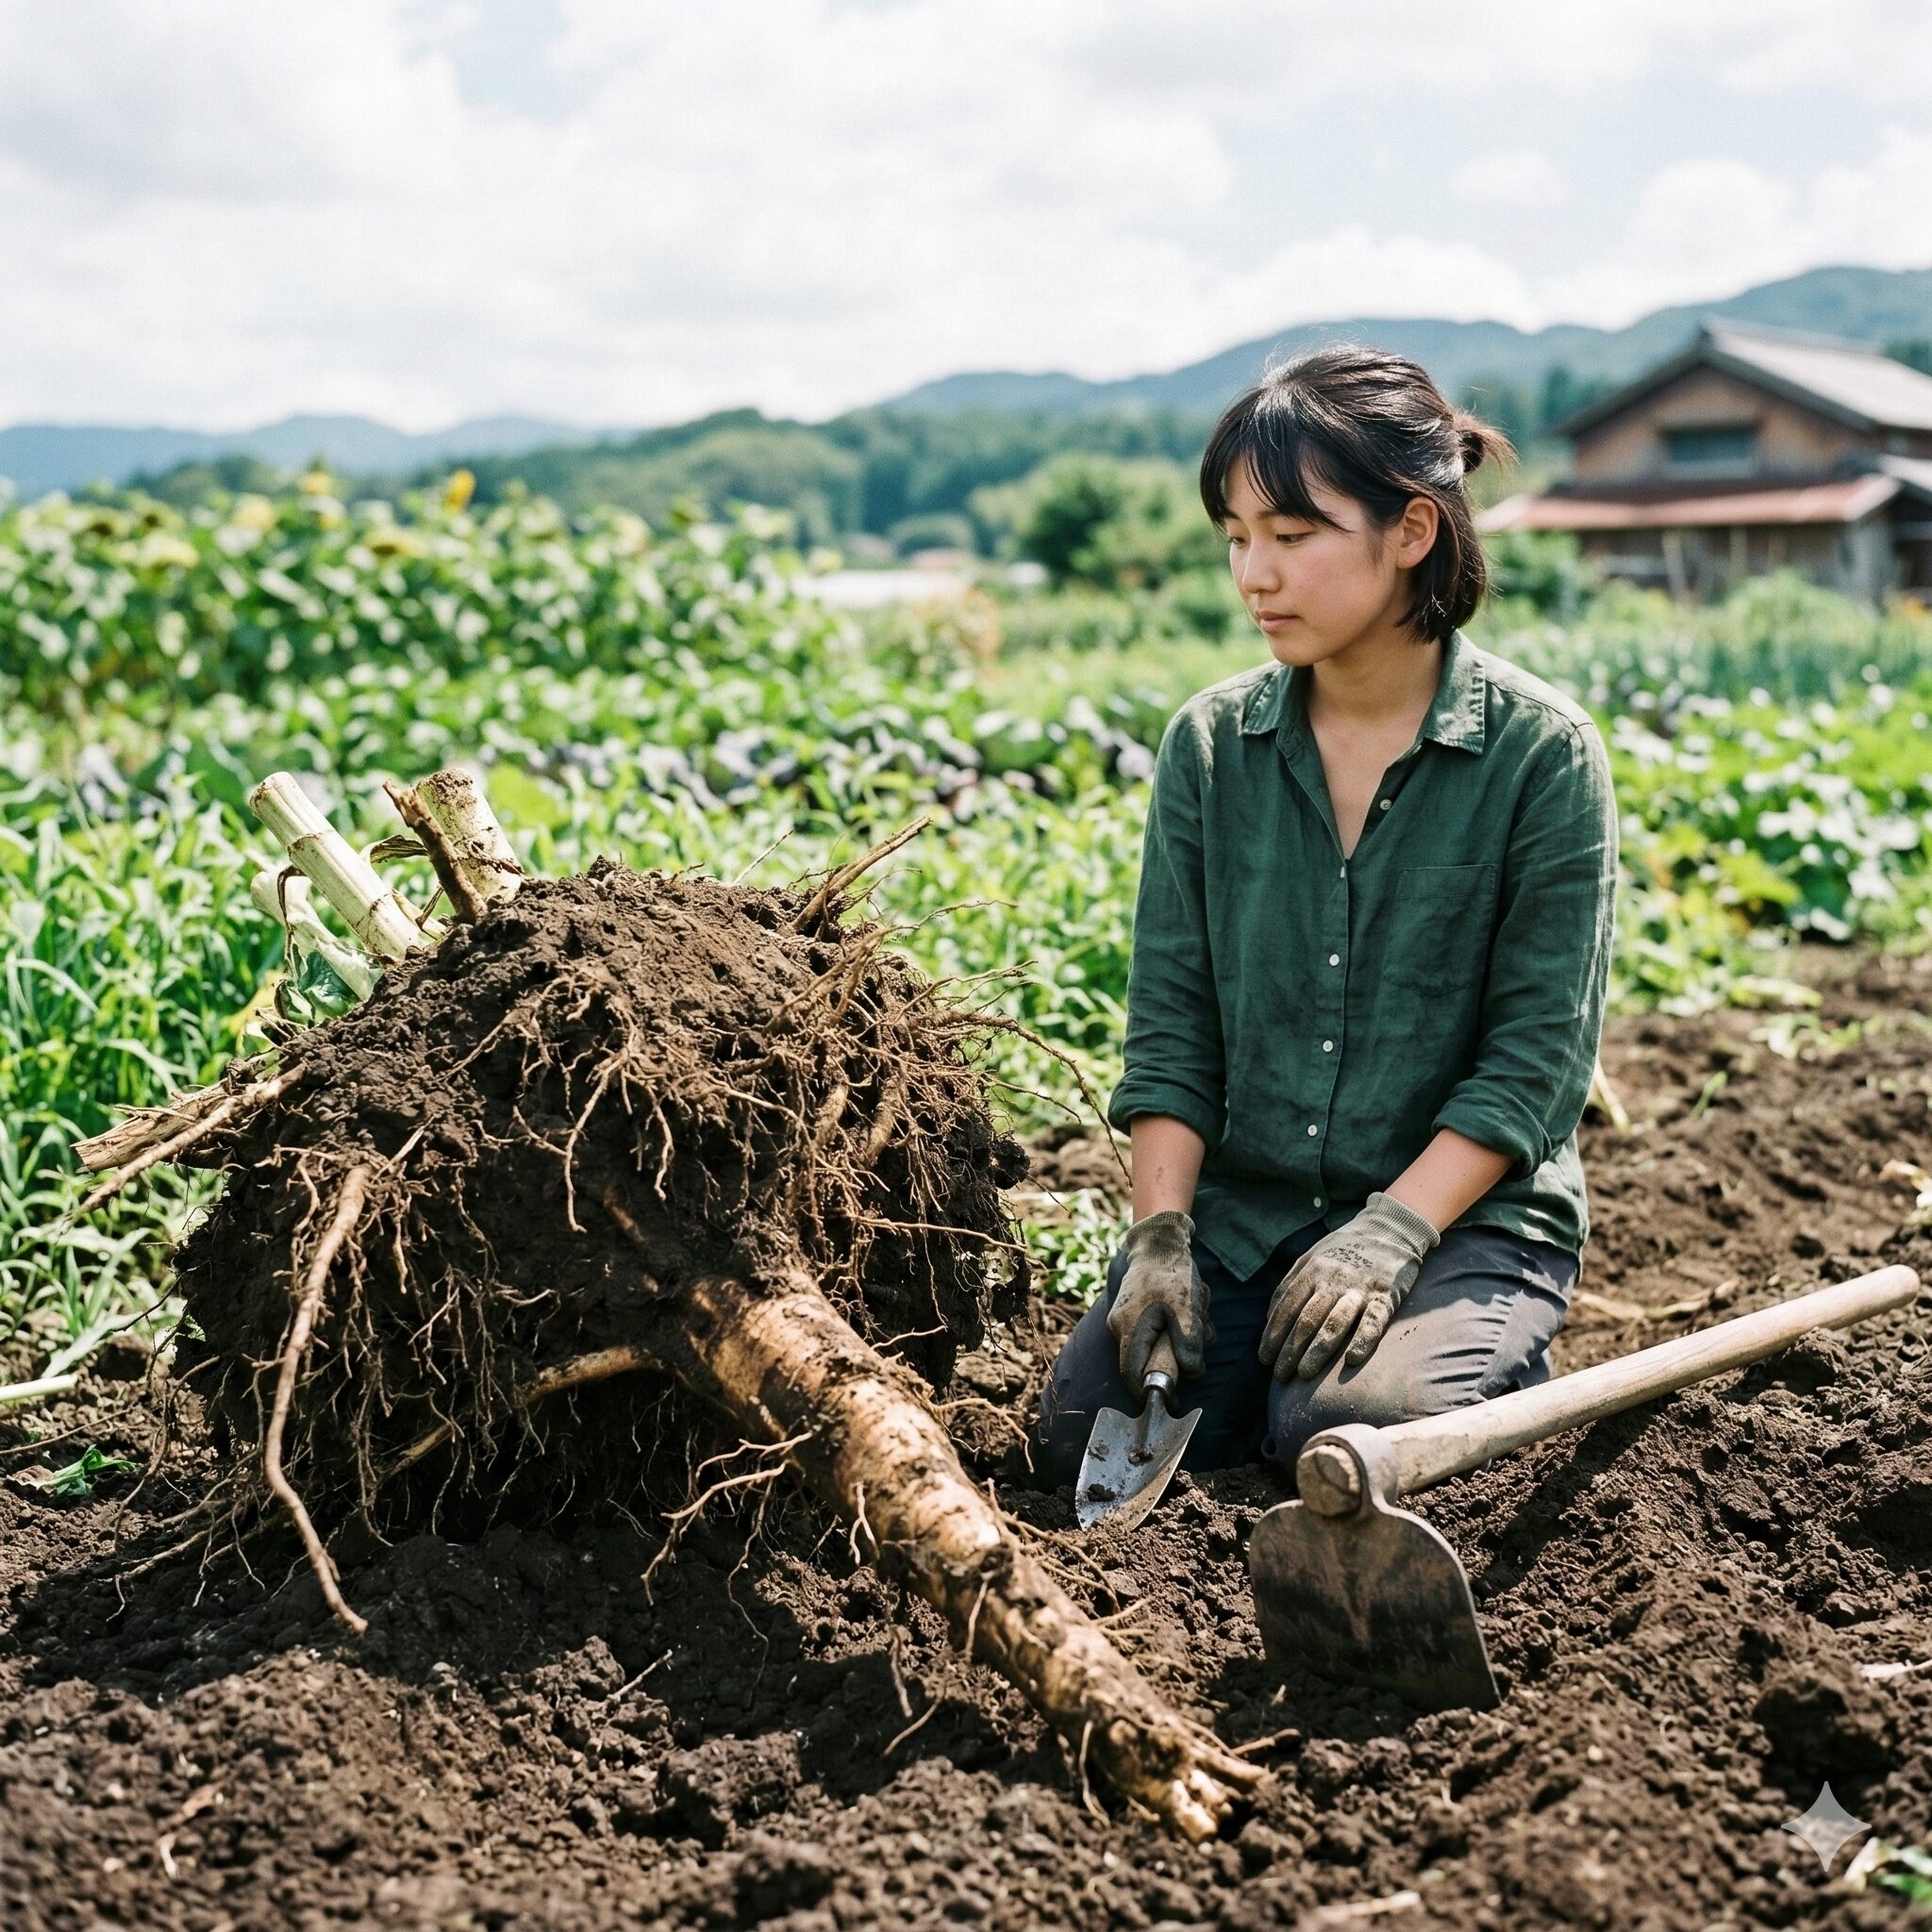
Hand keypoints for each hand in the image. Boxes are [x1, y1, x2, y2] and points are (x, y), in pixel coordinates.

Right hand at [1106, 1210, 1210, 1391]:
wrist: (1159, 1240)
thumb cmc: (1172, 1273)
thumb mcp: (1187, 1308)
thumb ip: (1188, 1343)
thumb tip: (1191, 1372)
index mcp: (1129, 1327)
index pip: (1131, 1373)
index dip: (1148, 1392)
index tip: (1172, 1403)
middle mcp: (1120, 1324)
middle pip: (1146, 1359)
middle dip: (1176, 1357)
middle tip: (1200, 1345)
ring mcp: (1126, 1316)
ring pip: (1154, 1343)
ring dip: (1182, 1337)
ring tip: (1201, 1315)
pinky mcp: (1135, 1309)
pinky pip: (1155, 1329)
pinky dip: (1177, 1326)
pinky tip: (1194, 1308)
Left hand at [1258, 1193, 1438, 1381]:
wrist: (1389, 1227)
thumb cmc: (1344, 1247)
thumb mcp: (1311, 1256)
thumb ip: (1290, 1284)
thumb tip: (1268, 1317)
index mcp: (1312, 1270)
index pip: (1287, 1307)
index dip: (1273, 1334)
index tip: (1264, 1359)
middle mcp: (1333, 1280)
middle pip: (1307, 1319)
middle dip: (1290, 1350)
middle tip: (1280, 1376)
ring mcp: (1359, 1288)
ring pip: (1335, 1322)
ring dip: (1318, 1350)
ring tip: (1304, 1374)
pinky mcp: (1386, 1296)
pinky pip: (1374, 1321)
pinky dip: (1363, 1340)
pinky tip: (1351, 1360)